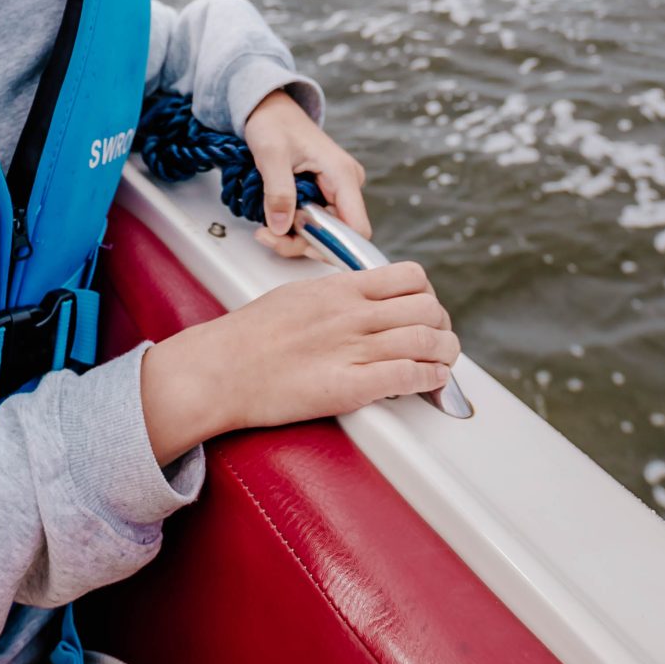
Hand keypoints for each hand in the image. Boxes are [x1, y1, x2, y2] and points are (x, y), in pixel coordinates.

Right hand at [138, 261, 457, 460]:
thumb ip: (335, 296)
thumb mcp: (296, 294)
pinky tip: (429, 384)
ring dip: (444, 355)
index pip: (410, 277)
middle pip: (428, 308)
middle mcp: (353, 313)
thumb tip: (360, 301)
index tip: (423, 310)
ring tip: (442, 364)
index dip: (426, 295)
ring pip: (429, 340)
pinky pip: (411, 376)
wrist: (220, 370)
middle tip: (437, 340)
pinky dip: (430, 380)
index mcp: (340, 288)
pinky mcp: (352, 386)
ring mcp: (354, 348)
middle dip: (441, 325)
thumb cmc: (248, 337)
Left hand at [241, 88, 372, 256]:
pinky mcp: (322, 196)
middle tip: (267, 236)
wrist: (271, 111)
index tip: (302, 247)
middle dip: (301, 243)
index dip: (335, 246)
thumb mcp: (271, 153)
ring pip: (322, 233)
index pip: (357, 228)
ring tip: (264, 229)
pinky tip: (272, 221)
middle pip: (336, 235)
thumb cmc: (274, 123)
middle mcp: (345, 186)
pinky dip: (291, 228)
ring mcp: (334, 192)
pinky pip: (313, 223)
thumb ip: (278, 191)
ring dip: (292, 238)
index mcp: (342, 174)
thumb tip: (282, 228)